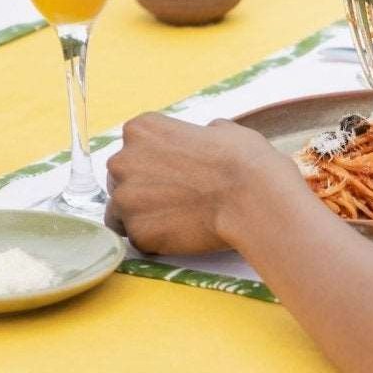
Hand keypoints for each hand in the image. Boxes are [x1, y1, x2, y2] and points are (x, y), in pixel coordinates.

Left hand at [105, 114, 296, 255]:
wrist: (252, 199)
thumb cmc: (244, 162)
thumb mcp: (221, 131)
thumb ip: (199, 134)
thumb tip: (207, 136)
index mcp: (140, 129)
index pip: (132, 152)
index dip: (153, 168)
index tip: (174, 179)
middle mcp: (122, 160)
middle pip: (120, 182)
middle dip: (143, 194)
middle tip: (176, 204)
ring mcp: (126, 199)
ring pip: (123, 215)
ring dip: (147, 219)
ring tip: (179, 224)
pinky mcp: (139, 233)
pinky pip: (141, 240)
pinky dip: (158, 242)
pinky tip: (184, 237)